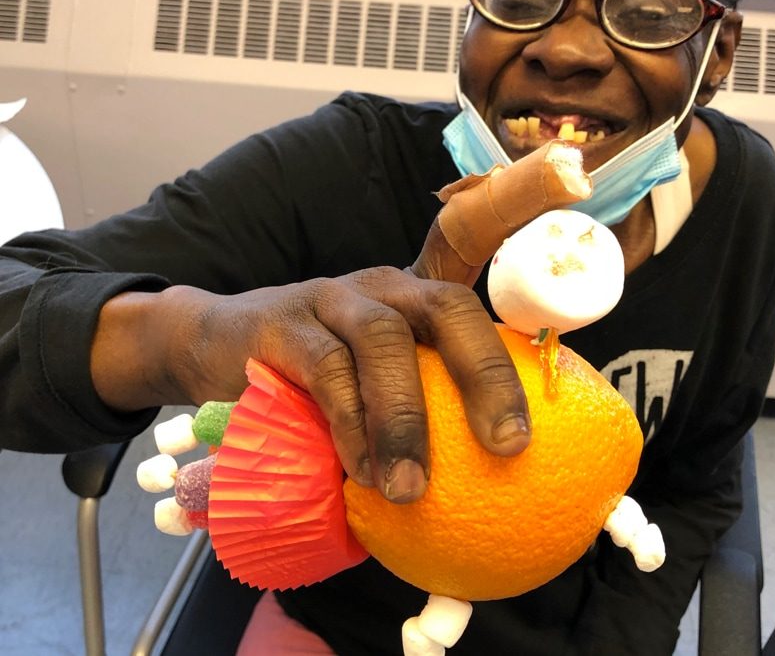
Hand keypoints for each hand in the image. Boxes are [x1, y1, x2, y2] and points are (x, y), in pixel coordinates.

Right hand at [93, 268, 529, 503]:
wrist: (217, 344)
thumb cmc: (313, 377)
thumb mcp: (370, 387)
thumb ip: (415, 414)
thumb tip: (478, 495)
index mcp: (416, 300)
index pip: (474, 288)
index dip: (515, 296)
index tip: (549, 330)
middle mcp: (384, 288)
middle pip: (447, 307)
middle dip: (485, 374)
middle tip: (509, 445)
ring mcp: (332, 299)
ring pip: (383, 338)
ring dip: (403, 417)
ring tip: (411, 488)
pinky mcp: (282, 323)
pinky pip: (324, 366)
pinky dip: (347, 419)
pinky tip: (356, 468)